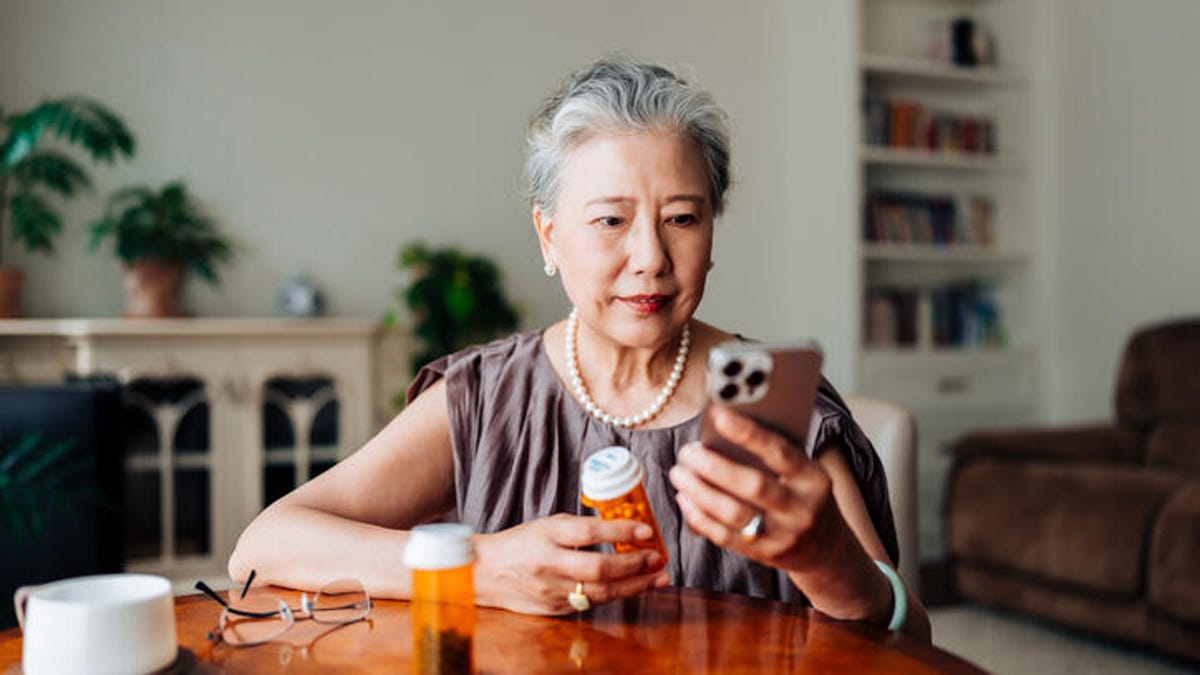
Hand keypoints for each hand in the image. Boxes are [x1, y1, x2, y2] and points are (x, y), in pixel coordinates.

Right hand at [473, 513, 670, 614]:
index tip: (646, 529)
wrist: (485, 572)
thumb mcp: (547, 525)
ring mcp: (551, 590)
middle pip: (598, 569)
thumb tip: (621, 529)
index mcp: (546, 535)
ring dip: (634, 586)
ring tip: (658, 577)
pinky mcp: (554, 609)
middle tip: (656, 558)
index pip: (588, 532)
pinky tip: (632, 588)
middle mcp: (549, 564)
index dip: (620, 530)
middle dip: (634, 565)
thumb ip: (580, 528)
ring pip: (600, 592)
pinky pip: (591, 603)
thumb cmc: (520, 543)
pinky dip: (614, 595)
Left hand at [669, 406, 844, 572]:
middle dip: (713, 466)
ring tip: (679, 473)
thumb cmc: (802, 495)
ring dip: (700, 491)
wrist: (826, 549)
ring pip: (734, 513)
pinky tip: (684, 498)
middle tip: (687, 451)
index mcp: (813, 478)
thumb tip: (720, 428)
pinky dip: (699, 516)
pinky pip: (725, 536)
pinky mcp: (765, 555)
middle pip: (753, 485)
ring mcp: (784, 535)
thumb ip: (770, 454)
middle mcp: (801, 508)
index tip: (717, 414)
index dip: (748, 432)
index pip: (779, 452)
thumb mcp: (801, 472)